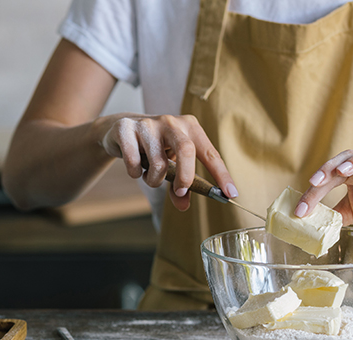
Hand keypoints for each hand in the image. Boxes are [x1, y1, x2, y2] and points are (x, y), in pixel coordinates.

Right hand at [99, 113, 237, 210]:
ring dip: (154, 180)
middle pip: (187, 151)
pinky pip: (134, 163)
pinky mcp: (126, 129)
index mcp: (190, 128)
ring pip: (158, 163)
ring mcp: (148, 123)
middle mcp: (171, 121)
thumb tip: (183, 205)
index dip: (222, 175)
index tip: (230, 194)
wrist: (121, 130)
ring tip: (150, 175)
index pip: (210, 154)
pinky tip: (134, 166)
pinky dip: (135, 173)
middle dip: (185, 178)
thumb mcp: (172, 166)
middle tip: (180, 192)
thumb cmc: (155, 150)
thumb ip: (180, 186)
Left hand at [294, 148, 352, 227]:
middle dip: (328, 168)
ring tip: (343, 171)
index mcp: (352, 175)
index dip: (313, 193)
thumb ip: (331, 215)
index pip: (328, 177)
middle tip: (313, 182)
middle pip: (346, 159)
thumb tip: (309, 225)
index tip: (300, 210)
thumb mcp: (349, 212)